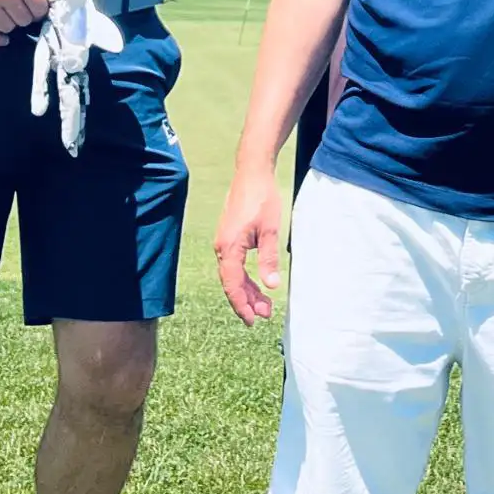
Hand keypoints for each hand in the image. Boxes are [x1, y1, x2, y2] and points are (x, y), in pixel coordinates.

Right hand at [215, 167, 281, 324]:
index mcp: (229, 247)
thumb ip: (268, 259)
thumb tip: (272, 286)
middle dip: (248, 301)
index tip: (254, 320)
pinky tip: (257, 283)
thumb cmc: (262, 198)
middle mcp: (221, 247)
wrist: (252, 172)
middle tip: (266, 314)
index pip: (232, 285)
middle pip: (232, 282)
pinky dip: (245, 276)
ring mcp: (223, 242)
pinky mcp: (229, 237)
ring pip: (233, 274)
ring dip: (247, 290)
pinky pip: (234, 264)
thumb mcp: (269, 230)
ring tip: (265, 303)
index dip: (242, 305)